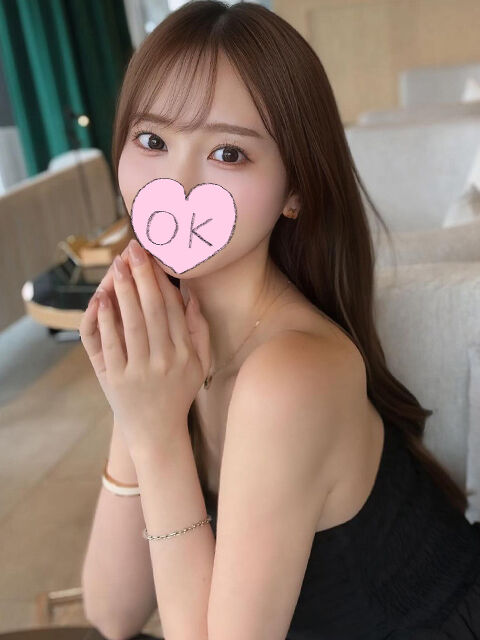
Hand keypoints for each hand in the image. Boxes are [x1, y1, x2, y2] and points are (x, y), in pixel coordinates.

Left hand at [79, 238, 210, 455]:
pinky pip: (111, 346)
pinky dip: (106, 321)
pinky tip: (102, 300)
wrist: (157, 432)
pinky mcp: (118, 381)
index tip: (152, 257)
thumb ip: (200, 331)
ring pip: (133, 324)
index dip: (162, 280)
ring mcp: (141, 372)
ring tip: (118, 266)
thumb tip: (191, 296)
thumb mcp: (199, 364)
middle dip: (142, 277)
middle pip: (154, 311)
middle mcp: (166, 361)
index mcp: (187, 353)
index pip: (174, 309)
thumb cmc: (178, 392)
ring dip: (124, 292)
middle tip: (133, 250)